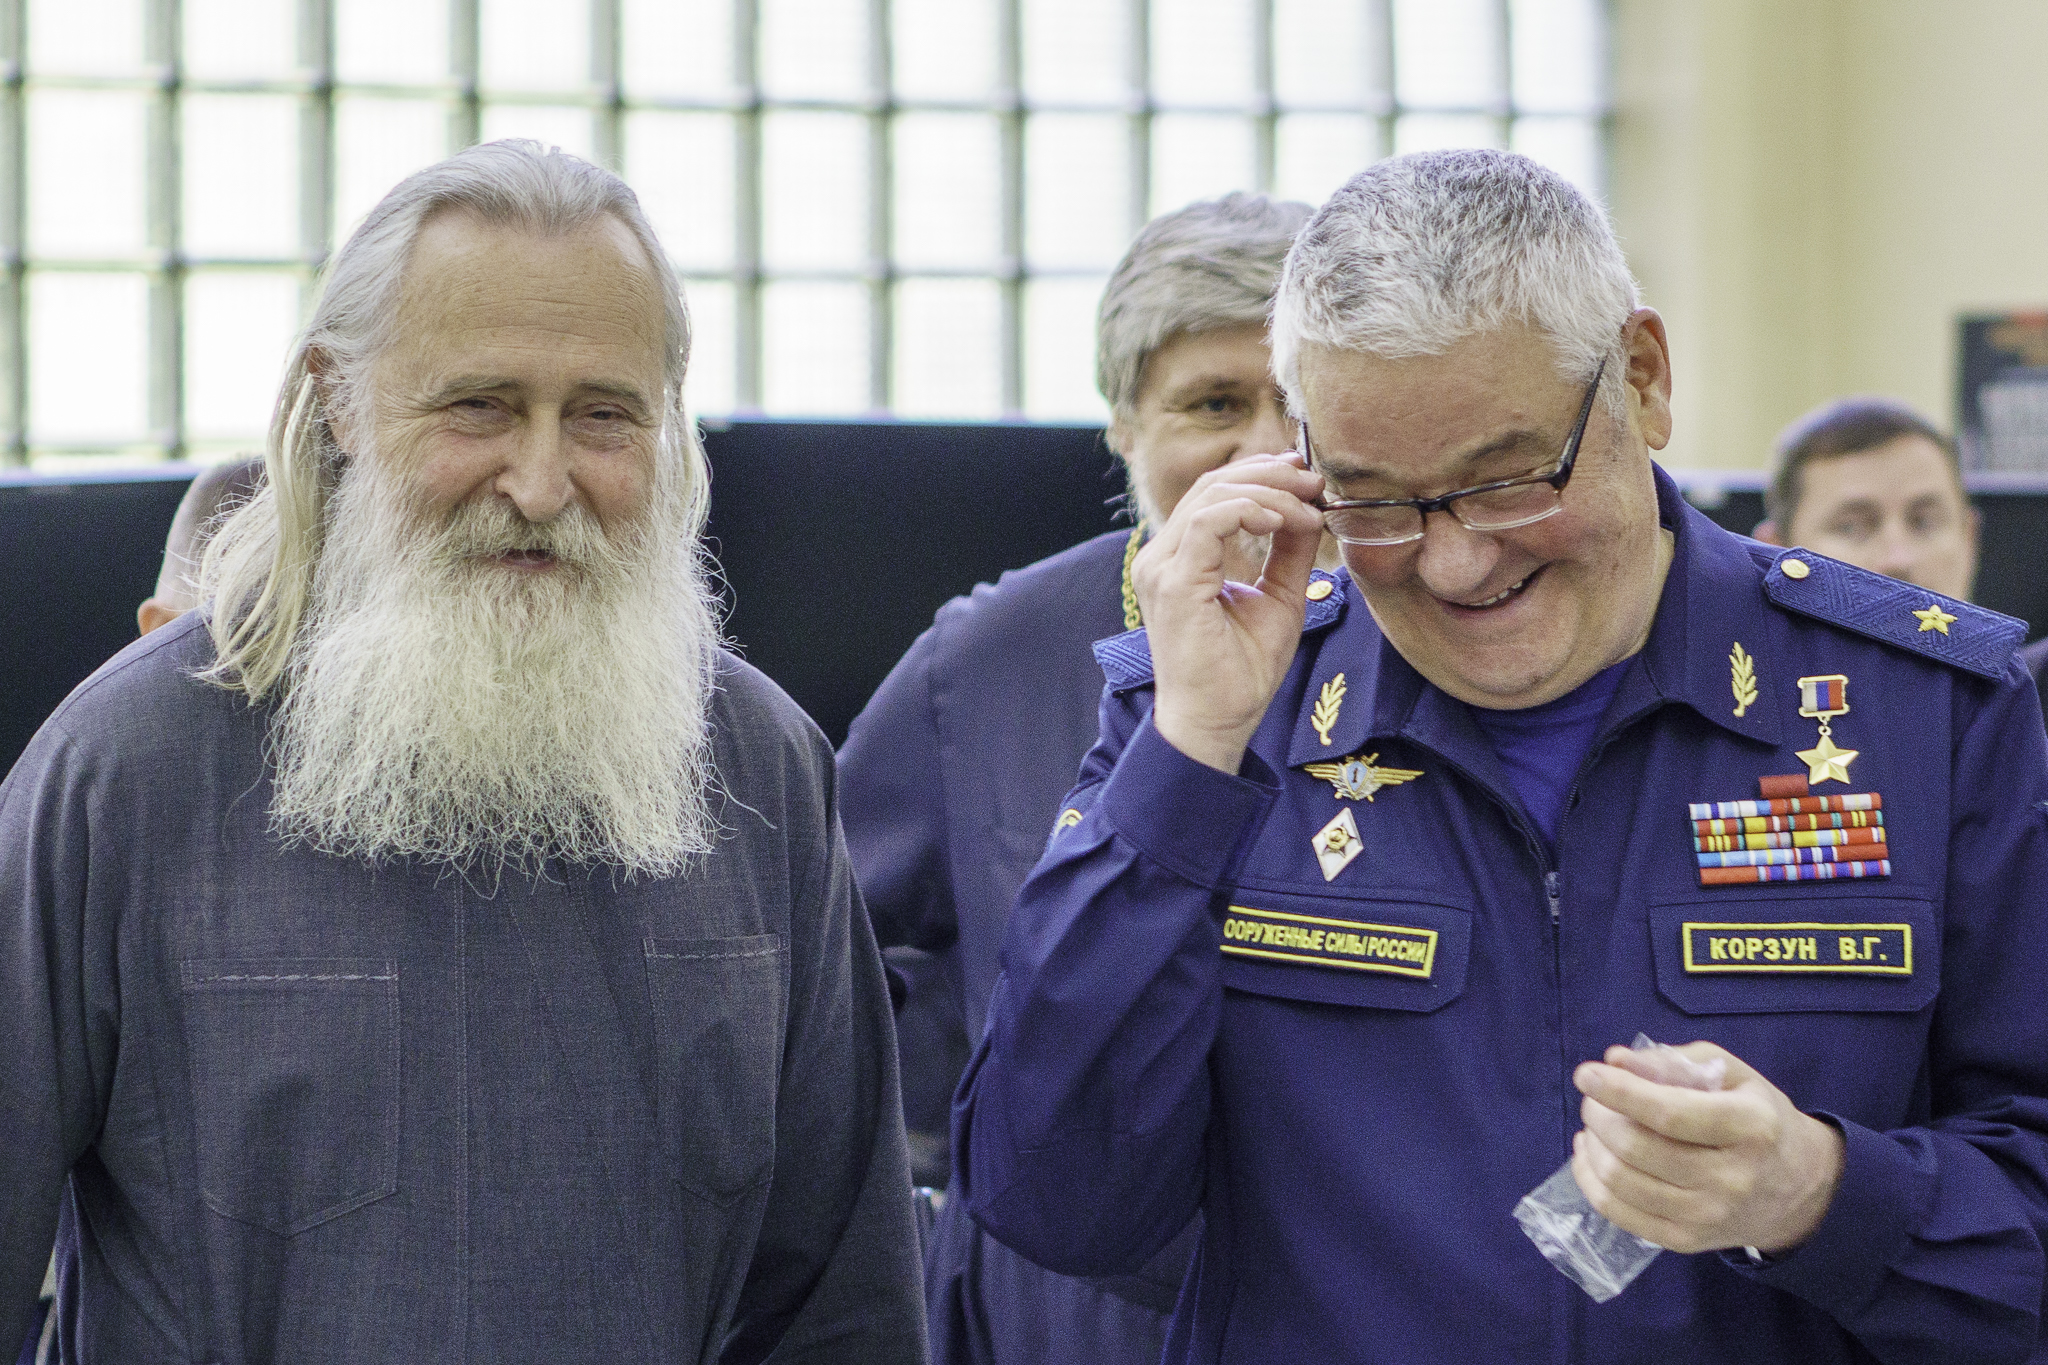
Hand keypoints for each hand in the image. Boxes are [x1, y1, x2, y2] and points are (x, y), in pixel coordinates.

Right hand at [1132, 452, 1325, 772]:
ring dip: (1268, 492)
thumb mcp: (1278, 598)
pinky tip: (1281, 522)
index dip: (1261, 475)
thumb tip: (1310, 509)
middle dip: (1269, 474)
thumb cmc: (1241, 672)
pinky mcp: (1172, 582)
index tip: (1308, 480)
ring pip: (1212, 496)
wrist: (1217, 723)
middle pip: (1212, 485)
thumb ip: (1289, 552)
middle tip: (1314, 480)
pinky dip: (1249, 511)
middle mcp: (1162, 557)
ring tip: (1307, 504)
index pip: (1215, 494)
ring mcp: (1161, 568)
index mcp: (1181, 559)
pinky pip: (1208, 522)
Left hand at [1570, 1041, 1844, 1255]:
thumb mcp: (1732, 1075)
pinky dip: (1590, 1180)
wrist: (1798, 1189)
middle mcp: (1732, 1178)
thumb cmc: (1758, 1118)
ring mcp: (1708, 1217)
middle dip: (1599, 1115)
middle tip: (1593, 1099)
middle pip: (1638, 1149)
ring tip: (1593, 1125)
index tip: (1586, 1074)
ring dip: (1592, 1146)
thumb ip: (1673, 1062)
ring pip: (1622, 1183)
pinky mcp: (1686, 1242)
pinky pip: (1619, 1214)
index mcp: (1750, 1127)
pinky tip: (1590, 1155)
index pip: (1670, 1114)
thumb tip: (1616, 1060)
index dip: (1620, 1092)